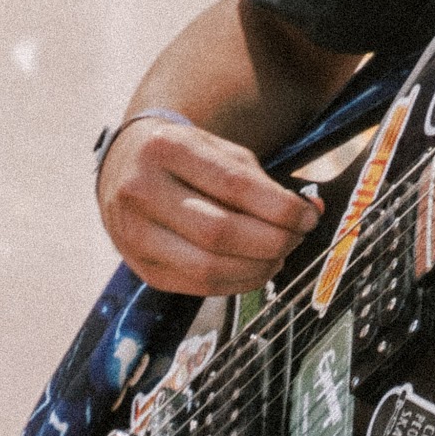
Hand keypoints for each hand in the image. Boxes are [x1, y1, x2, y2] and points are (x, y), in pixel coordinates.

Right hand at [98, 113, 321, 295]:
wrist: (125, 167)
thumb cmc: (184, 156)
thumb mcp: (217, 149)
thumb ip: (259, 179)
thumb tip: (309, 211)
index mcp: (167, 148)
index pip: (233, 185)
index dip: (278, 206)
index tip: (308, 215)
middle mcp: (142, 191)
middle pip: (219, 231)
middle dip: (271, 240)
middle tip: (297, 237)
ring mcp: (135, 235)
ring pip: (207, 266)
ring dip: (256, 268)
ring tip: (280, 255)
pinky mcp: (141, 268)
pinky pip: (196, 286)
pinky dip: (235, 283)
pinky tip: (255, 270)